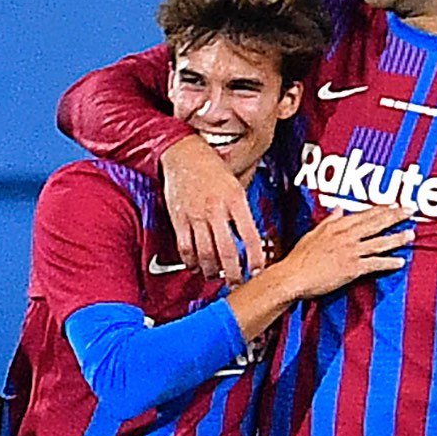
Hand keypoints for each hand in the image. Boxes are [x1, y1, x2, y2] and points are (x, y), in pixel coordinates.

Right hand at [159, 137, 265, 283]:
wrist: (183, 152)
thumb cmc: (211, 167)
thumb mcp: (236, 183)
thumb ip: (242, 210)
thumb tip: (250, 237)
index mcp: (235, 199)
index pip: (250, 236)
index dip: (255, 258)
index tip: (257, 270)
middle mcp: (216, 209)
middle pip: (226, 251)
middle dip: (233, 273)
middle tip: (237, 283)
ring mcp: (195, 215)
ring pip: (205, 254)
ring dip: (212, 271)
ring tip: (217, 277)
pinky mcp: (179, 219)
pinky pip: (185, 247)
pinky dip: (191, 261)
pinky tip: (197, 266)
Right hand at [271, 206, 411, 298]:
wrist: (293, 276)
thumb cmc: (300, 257)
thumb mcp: (313, 233)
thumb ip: (328, 221)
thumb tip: (336, 209)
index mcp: (337, 226)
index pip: (364, 214)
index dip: (381, 209)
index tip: (395, 204)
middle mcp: (347, 236)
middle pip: (376, 223)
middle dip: (395, 215)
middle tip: (411, 210)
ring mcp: (351, 251)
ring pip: (380, 242)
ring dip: (397, 238)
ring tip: (411, 234)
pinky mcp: (352, 268)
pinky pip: (375, 263)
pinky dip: (389, 263)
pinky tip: (400, 262)